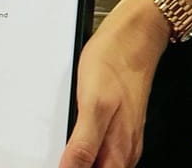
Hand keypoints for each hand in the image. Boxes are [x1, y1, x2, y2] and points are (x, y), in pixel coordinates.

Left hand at [59, 0, 169, 167]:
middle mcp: (125, 150)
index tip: (58, 162)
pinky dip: (87, 151)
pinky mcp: (121, 125)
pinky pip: (104, 150)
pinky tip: (76, 139)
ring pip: (102, 163)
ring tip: (63, 152)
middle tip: (58, 155)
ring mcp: (125, 138)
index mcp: (118, 152)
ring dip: (81, 161)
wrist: (133, 37)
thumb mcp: (92, 105)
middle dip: (75, 166)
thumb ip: (83, 145)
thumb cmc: (113, 63)